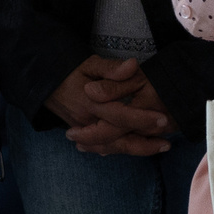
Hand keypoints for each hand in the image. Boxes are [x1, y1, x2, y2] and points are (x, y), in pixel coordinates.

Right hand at [48, 56, 173, 156]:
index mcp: (90, 102)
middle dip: (144, 144)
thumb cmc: (71, 70)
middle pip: (117, 140)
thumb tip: (133, 66)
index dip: (141, 118)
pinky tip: (137, 149)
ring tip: (159, 147)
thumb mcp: (90, 63)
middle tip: (167, 143)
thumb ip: (112, 68)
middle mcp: (86, 121)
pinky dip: (120, 150)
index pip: (119, 115)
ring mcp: (83, 131)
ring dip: (136, 150)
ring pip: (111, 148)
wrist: (45, 81)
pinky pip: (102, 147)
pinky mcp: (82, 134)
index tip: (162, 119)